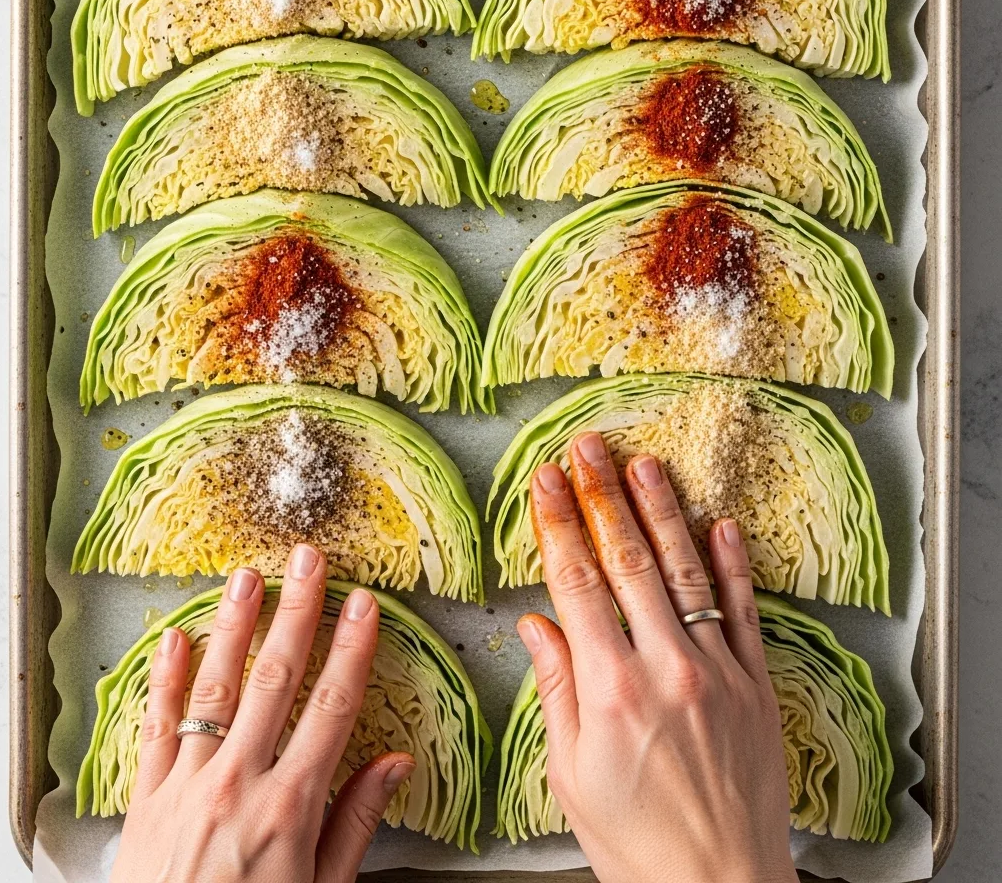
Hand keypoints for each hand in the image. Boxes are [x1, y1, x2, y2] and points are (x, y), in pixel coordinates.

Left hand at [111, 545, 413, 882]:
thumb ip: (355, 823)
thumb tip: (394, 764)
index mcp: (291, 806)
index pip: (332, 707)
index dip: (352, 649)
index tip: (364, 605)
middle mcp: (239, 783)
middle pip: (276, 679)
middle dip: (296, 612)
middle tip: (307, 561)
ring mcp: (186, 787)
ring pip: (215, 690)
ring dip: (233, 628)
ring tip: (245, 579)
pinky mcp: (144, 801)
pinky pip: (155, 729)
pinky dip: (164, 681)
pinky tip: (173, 640)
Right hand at [517, 433, 797, 882]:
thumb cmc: (635, 842)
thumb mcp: (571, 773)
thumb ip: (556, 688)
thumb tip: (536, 625)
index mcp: (610, 688)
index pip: (576, 582)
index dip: (558, 523)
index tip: (544, 481)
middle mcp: (665, 667)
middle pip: (628, 562)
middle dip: (603, 497)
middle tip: (588, 449)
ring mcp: (717, 671)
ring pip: (686, 573)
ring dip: (662, 514)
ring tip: (645, 466)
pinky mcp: (755, 684)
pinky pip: (743, 612)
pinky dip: (733, 565)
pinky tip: (720, 524)